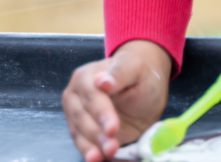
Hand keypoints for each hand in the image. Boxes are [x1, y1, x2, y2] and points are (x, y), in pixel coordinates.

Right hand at [62, 39, 171, 161]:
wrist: (144, 86)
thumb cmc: (139, 74)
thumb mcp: (135, 68)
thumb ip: (119, 73)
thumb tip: (102, 81)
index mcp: (85, 77)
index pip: (90, 96)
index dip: (101, 112)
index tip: (113, 127)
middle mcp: (76, 97)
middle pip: (81, 118)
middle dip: (97, 134)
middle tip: (112, 146)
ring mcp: (77, 116)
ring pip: (79, 134)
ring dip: (92, 147)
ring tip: (107, 154)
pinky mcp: (84, 133)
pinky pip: (83, 145)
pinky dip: (90, 153)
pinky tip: (97, 159)